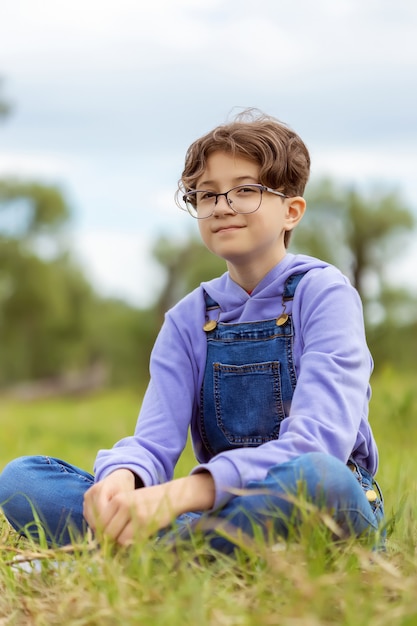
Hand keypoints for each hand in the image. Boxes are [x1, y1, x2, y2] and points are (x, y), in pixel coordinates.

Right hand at [83, 468, 135, 533]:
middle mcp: (91, 492)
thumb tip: (123, 536)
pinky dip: (97, 525)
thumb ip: (123, 512)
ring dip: (100, 530)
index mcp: (103, 489)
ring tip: (112, 536)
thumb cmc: (126, 487)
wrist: (118, 476)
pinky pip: (89, 519)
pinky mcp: (85, 502)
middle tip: (115, 542)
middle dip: (104, 532)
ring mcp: (86, 497)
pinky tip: (106, 528)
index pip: (102, 516)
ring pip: (90, 521)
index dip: (109, 529)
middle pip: (95, 520)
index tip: (119, 539)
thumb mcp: (127, 497)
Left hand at [84, 472, 215, 545]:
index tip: (108, 538)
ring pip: (118, 539)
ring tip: (128, 540)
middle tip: (117, 543)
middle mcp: (124, 505)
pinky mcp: (146, 524)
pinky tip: (138, 538)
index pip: (100, 522)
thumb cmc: (147, 501)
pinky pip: (131, 542)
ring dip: (121, 544)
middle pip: (107, 532)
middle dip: (110, 541)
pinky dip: (132, 545)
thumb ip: (115, 515)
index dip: (102, 533)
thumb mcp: (129, 500)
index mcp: (117, 499)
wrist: (171, 495)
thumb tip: (101, 538)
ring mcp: (135, 515)